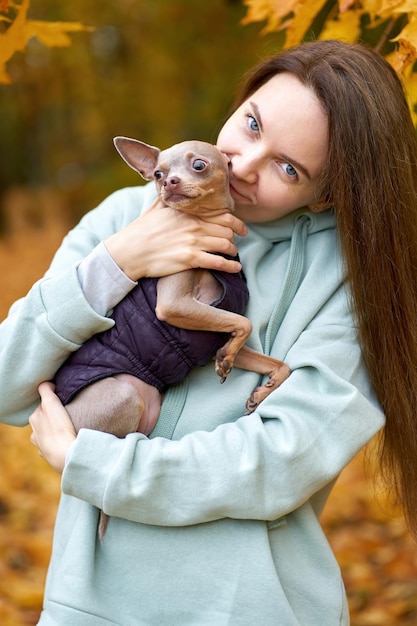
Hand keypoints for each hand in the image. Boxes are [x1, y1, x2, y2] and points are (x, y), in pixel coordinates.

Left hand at [29, 382, 76, 473]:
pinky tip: (64, 441)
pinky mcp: (49, 456)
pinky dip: (56, 444)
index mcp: (35, 418)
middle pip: (43, 420)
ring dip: (53, 431)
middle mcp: (34, 433)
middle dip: (51, 417)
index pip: (42, 405)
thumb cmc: (59, 428)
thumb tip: (47, 383)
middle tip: (65, 414)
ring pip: (45, 435)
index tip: (61, 401)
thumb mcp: (51, 403)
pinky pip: (51, 447)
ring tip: (65, 429)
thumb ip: (46, 390)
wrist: (66, 454)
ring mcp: (41, 445)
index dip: (51, 402)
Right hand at [104, 198, 247, 280]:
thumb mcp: (156, 208)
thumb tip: (171, 188)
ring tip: (234, 255)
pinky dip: (231, 266)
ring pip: (226, 245)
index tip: (241, 228)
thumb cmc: (140, 230)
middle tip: (235, 243)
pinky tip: (236, 268)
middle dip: (235, 238)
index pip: (222, 214)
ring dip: (233, 251)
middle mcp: (194, 226)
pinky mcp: (190, 259)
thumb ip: (169, 199)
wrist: (129, 251)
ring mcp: (193, 242)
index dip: (236, 222)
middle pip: (227, 230)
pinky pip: (218, 262)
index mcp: (188, 213)